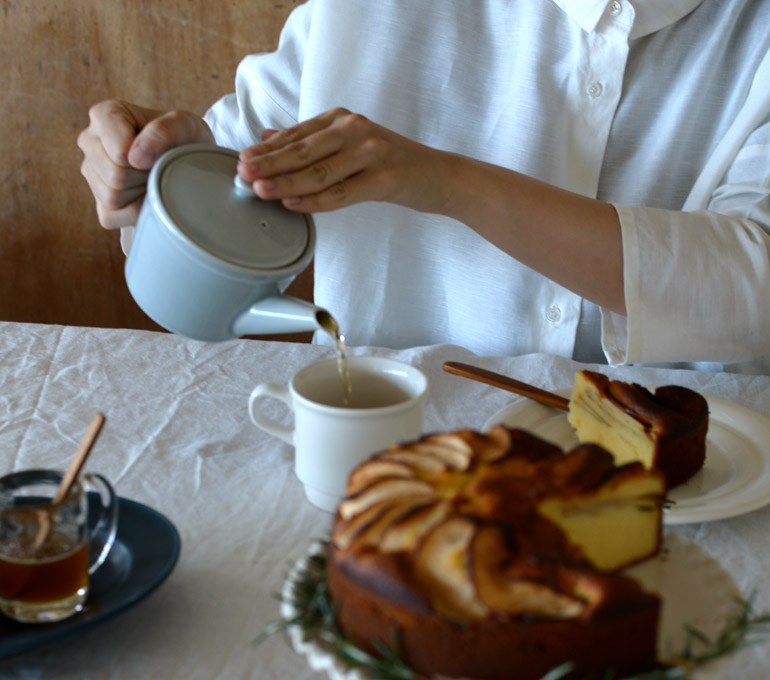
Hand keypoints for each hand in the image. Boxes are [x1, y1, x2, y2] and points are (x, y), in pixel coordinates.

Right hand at [77, 100, 213, 228]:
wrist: (191, 162)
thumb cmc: (184, 139)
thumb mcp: (184, 125)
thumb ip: (162, 131)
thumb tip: (133, 158)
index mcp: (103, 116)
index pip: (119, 151)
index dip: (146, 156)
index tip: (159, 148)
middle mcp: (90, 142)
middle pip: (114, 174)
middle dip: (144, 175)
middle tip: (158, 165)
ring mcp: (91, 173)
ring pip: (111, 196)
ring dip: (141, 191)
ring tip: (153, 176)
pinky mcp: (100, 202)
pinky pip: (111, 215)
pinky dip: (136, 210)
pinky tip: (146, 194)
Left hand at [237, 108, 453, 213]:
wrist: (438, 175)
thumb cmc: (391, 163)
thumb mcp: (350, 145)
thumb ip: (311, 141)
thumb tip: (268, 137)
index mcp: (342, 119)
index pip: (296, 135)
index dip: (267, 149)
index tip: (241, 160)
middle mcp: (354, 130)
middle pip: (303, 151)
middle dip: (269, 164)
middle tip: (242, 174)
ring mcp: (371, 153)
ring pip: (320, 172)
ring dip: (287, 183)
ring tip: (261, 191)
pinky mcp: (384, 178)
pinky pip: (343, 192)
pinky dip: (316, 200)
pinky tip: (294, 204)